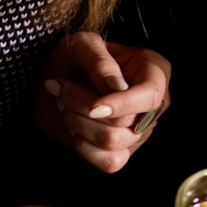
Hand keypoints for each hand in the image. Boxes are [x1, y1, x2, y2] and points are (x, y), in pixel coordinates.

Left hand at [33, 32, 170, 173]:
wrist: (53, 78)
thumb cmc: (72, 58)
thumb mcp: (81, 44)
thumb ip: (99, 60)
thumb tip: (117, 86)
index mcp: (154, 72)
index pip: (150, 96)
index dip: (122, 104)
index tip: (93, 106)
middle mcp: (152, 105)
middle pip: (125, 122)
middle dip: (82, 105)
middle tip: (59, 87)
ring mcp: (139, 132)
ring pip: (112, 142)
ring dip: (77, 122)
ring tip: (64, 103)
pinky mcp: (122, 152)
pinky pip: (109, 163)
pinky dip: (83, 146)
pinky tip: (73, 128)